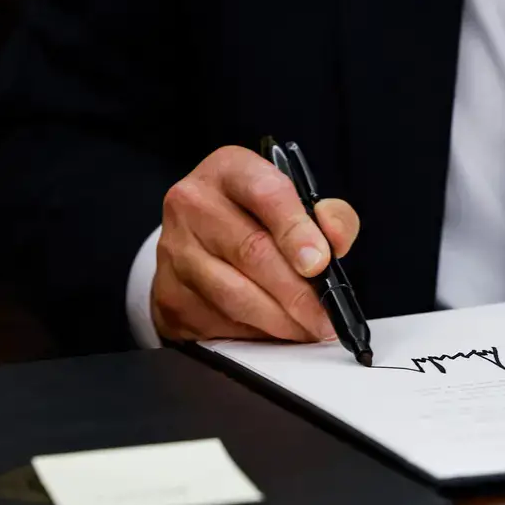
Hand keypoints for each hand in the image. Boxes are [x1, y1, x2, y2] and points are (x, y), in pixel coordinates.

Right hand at [152, 145, 359, 341]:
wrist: (200, 241)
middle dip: (298, 292)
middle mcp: (193, 203)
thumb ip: (328, 216)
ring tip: (310, 328)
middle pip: (252, 252)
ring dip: (281, 320)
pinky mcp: (170, 294)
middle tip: (326, 315)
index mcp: (230, 170)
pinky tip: (278, 332)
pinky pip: (219, 321)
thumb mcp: (296, 202)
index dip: (296, 231)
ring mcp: (175, 250)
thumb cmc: (257, 219)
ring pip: (235, 295)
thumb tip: (335, 240)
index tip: (319, 263)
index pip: (266, 194)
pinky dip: (256, 333)